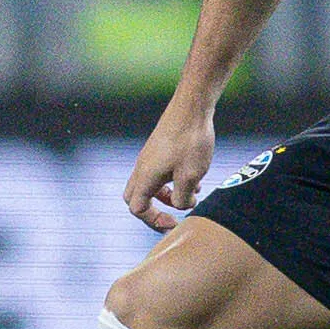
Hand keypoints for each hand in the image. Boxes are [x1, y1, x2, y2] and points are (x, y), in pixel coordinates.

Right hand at [124, 108, 217, 232]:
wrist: (192, 107)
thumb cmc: (191, 141)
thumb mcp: (191, 177)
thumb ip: (184, 199)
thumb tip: (183, 205)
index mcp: (146, 177)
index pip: (137, 208)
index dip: (154, 220)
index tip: (174, 221)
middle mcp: (142, 167)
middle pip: (135, 197)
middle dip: (154, 209)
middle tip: (173, 214)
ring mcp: (150, 156)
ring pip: (149, 185)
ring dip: (167, 196)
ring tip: (190, 196)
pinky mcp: (159, 148)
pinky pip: (159, 172)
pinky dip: (172, 181)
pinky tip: (194, 178)